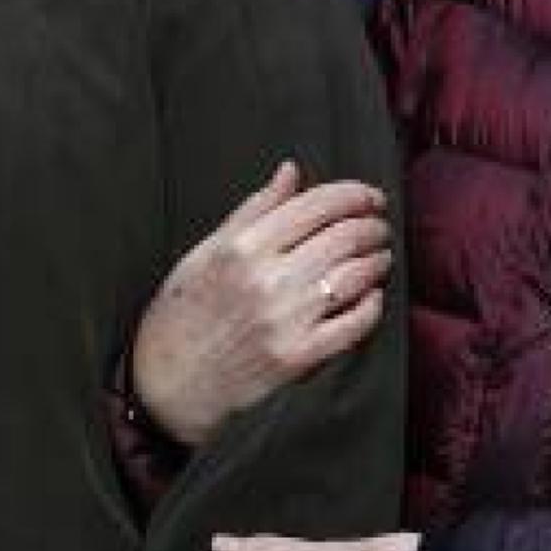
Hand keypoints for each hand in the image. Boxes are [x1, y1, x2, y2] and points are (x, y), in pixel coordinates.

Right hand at [131, 164, 390, 445]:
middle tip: (379, 224)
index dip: (352, 195)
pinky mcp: (298, 358)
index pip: (314, 206)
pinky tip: (373, 297)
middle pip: (341, 238)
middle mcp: (267, 279)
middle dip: (371, 226)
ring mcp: (285, 320)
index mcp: (243, 246)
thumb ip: (256, 208)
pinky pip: (352, 327)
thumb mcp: (209, 248)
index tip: (368, 196)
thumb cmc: (185, 309)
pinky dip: (371, 307)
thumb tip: (290, 171)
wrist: (170, 378)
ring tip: (381, 255)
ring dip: (376, 261)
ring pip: (353, 277)